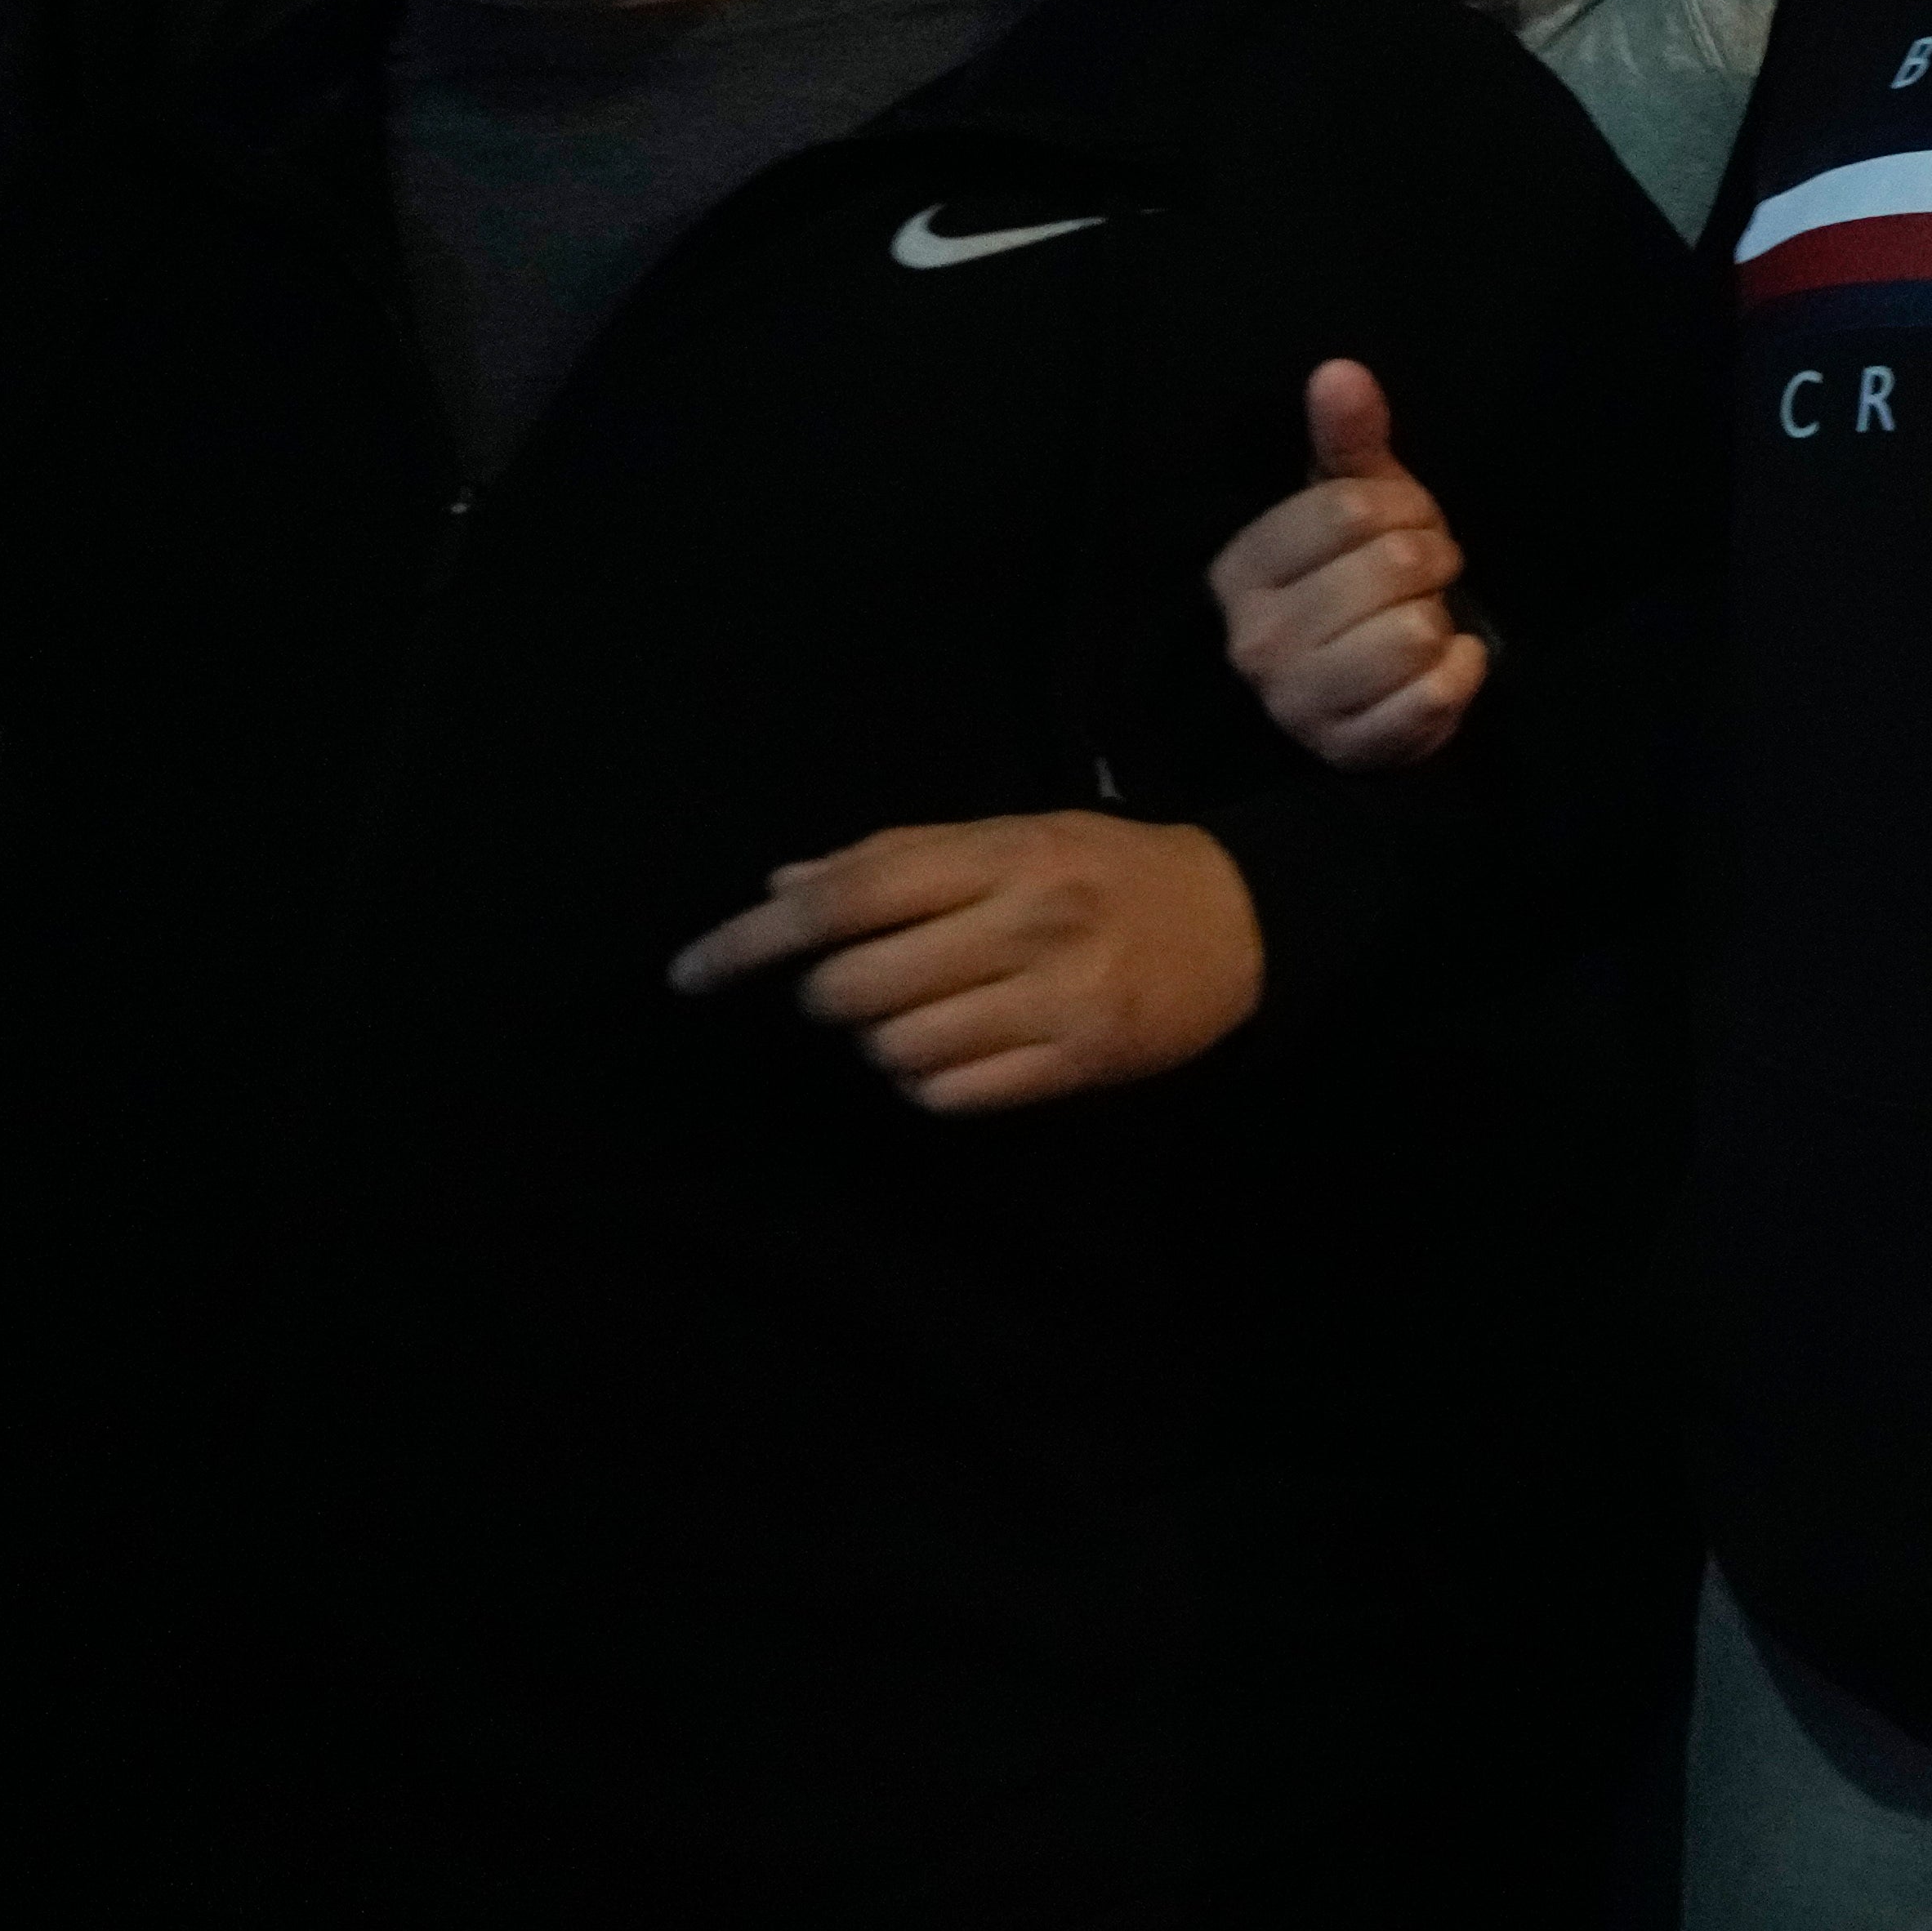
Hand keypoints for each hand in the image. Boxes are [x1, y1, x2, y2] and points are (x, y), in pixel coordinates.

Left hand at [670, 815, 1266, 1112]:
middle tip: (857, 984)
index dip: (752, 939)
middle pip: (855, 984)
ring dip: (881, 1041)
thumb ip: (900, 855)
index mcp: (1004, 854)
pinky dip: (925, 1081)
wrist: (1244, 921)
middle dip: (827, 995)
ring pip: (894, 1048)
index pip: (847, 895)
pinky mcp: (1077, 1063)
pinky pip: (946, 1095)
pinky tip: (955, 1052)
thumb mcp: (1014, 835)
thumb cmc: (1108, 870)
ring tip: (922, 1016)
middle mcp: (1028, 923)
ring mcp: (1056, 999)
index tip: (687, 974)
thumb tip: (780, 888)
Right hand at [1207, 358, 1481, 771]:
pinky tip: (1445, 664)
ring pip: (1413, 633)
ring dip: (1441, 620)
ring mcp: (1297, 703)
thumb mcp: (1353, 504)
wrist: (1372, 692)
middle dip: (1432, 561)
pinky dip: (1463, 671)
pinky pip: (1438, 694)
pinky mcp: (1351, 749)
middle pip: (1390, 566)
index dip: (1403, 507)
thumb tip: (1340, 371)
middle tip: (1422, 578)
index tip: (1408, 523)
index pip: (1348, 508)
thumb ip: (1346, 440)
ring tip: (1421, 622)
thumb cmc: (1359, 580)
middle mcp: (1253, 640)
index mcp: (1241, 569)